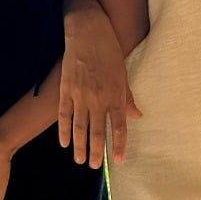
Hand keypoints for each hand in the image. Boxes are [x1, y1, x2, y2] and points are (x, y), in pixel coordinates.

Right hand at [60, 4, 143, 166]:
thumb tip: (136, 117)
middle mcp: (98, 99)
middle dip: (95, 152)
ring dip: (79, 146)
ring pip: (79, 128)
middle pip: (97, 132)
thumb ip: (128, 99)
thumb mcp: (123, 75)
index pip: (119, 127)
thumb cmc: (109, 52)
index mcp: (116, 95)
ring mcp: (80, 95)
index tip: (118, 160)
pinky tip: (64, 143)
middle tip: (93, 166)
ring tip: (79, 160)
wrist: (88, 33)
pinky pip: (64, 115)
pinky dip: (63, 130)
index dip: (118, 145)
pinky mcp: (66, 90)